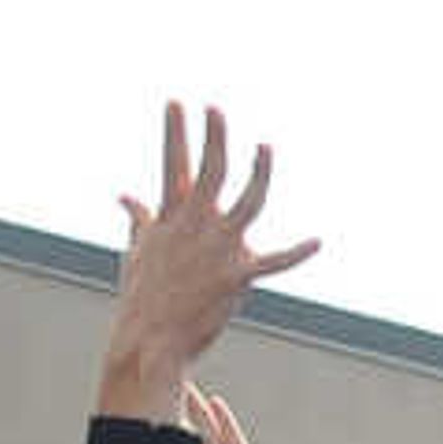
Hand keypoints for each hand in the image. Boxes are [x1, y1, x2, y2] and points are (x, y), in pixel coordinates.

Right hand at [102, 104, 315, 423]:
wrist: (151, 340)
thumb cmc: (144, 298)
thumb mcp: (138, 251)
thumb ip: (139, 219)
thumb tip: (126, 196)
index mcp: (170, 217)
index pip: (173, 164)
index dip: (176, 132)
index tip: (176, 102)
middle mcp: (195, 225)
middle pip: (210, 171)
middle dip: (213, 137)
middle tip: (215, 109)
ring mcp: (218, 248)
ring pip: (247, 202)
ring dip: (259, 173)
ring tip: (265, 146)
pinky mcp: (237, 276)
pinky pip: (275, 262)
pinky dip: (297, 253)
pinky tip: (316, 242)